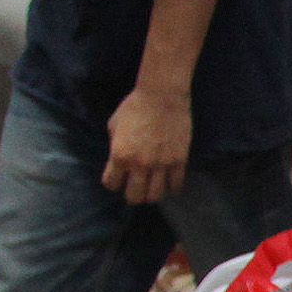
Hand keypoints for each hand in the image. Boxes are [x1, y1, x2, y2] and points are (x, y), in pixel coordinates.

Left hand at [104, 83, 193, 205]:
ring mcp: (161, 164)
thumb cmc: (134, 106)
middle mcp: (139, 164)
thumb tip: (118, 159)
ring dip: (152, 194)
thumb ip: (115, 146)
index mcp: (120, 155)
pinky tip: (170, 183)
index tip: (118, 178)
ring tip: (153, 187)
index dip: (113, 182)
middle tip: (136, 189)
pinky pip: (176, 185)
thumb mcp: (114, 125)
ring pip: (155, 196)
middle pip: (134, 196)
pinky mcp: (179, 160)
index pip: (111, 184)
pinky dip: (172, 187)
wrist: (162, 95)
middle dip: (133, 195)